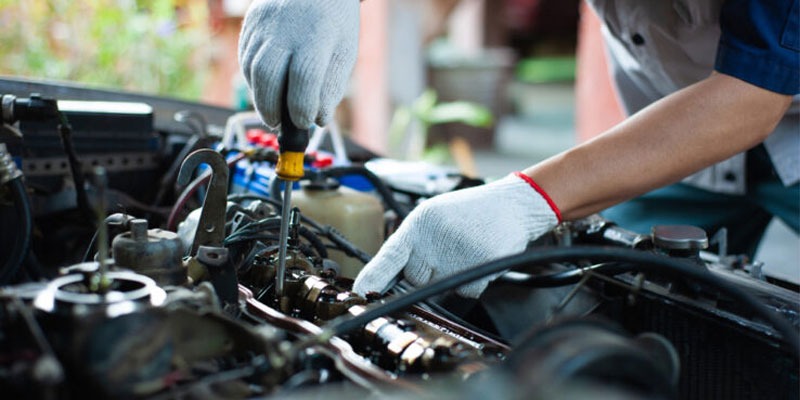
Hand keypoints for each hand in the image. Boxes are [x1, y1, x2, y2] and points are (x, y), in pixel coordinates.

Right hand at [238, 0, 359, 127]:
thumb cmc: (333, 21)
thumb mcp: (344, 51)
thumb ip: (332, 87)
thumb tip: (318, 120)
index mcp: (317, 35)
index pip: (304, 78)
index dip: (302, 107)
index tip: (305, 123)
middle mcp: (285, 28)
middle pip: (269, 75)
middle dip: (272, 108)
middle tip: (279, 125)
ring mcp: (264, 24)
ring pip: (252, 69)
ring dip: (260, 98)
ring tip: (272, 114)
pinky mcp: (251, 23)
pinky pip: (245, 59)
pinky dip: (253, 81)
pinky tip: (265, 90)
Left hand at [353, 173, 559, 297]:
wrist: (513, 202)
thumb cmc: (470, 212)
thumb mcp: (433, 218)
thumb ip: (411, 244)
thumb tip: (385, 277)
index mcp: (419, 224)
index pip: (389, 255)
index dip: (373, 277)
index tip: (361, 294)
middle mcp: (435, 238)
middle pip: (415, 280)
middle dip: (426, 276)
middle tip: (445, 254)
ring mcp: (459, 252)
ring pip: (442, 289)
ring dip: (450, 280)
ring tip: (464, 253)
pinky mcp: (482, 264)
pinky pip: (467, 292)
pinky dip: (473, 283)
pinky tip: (479, 260)